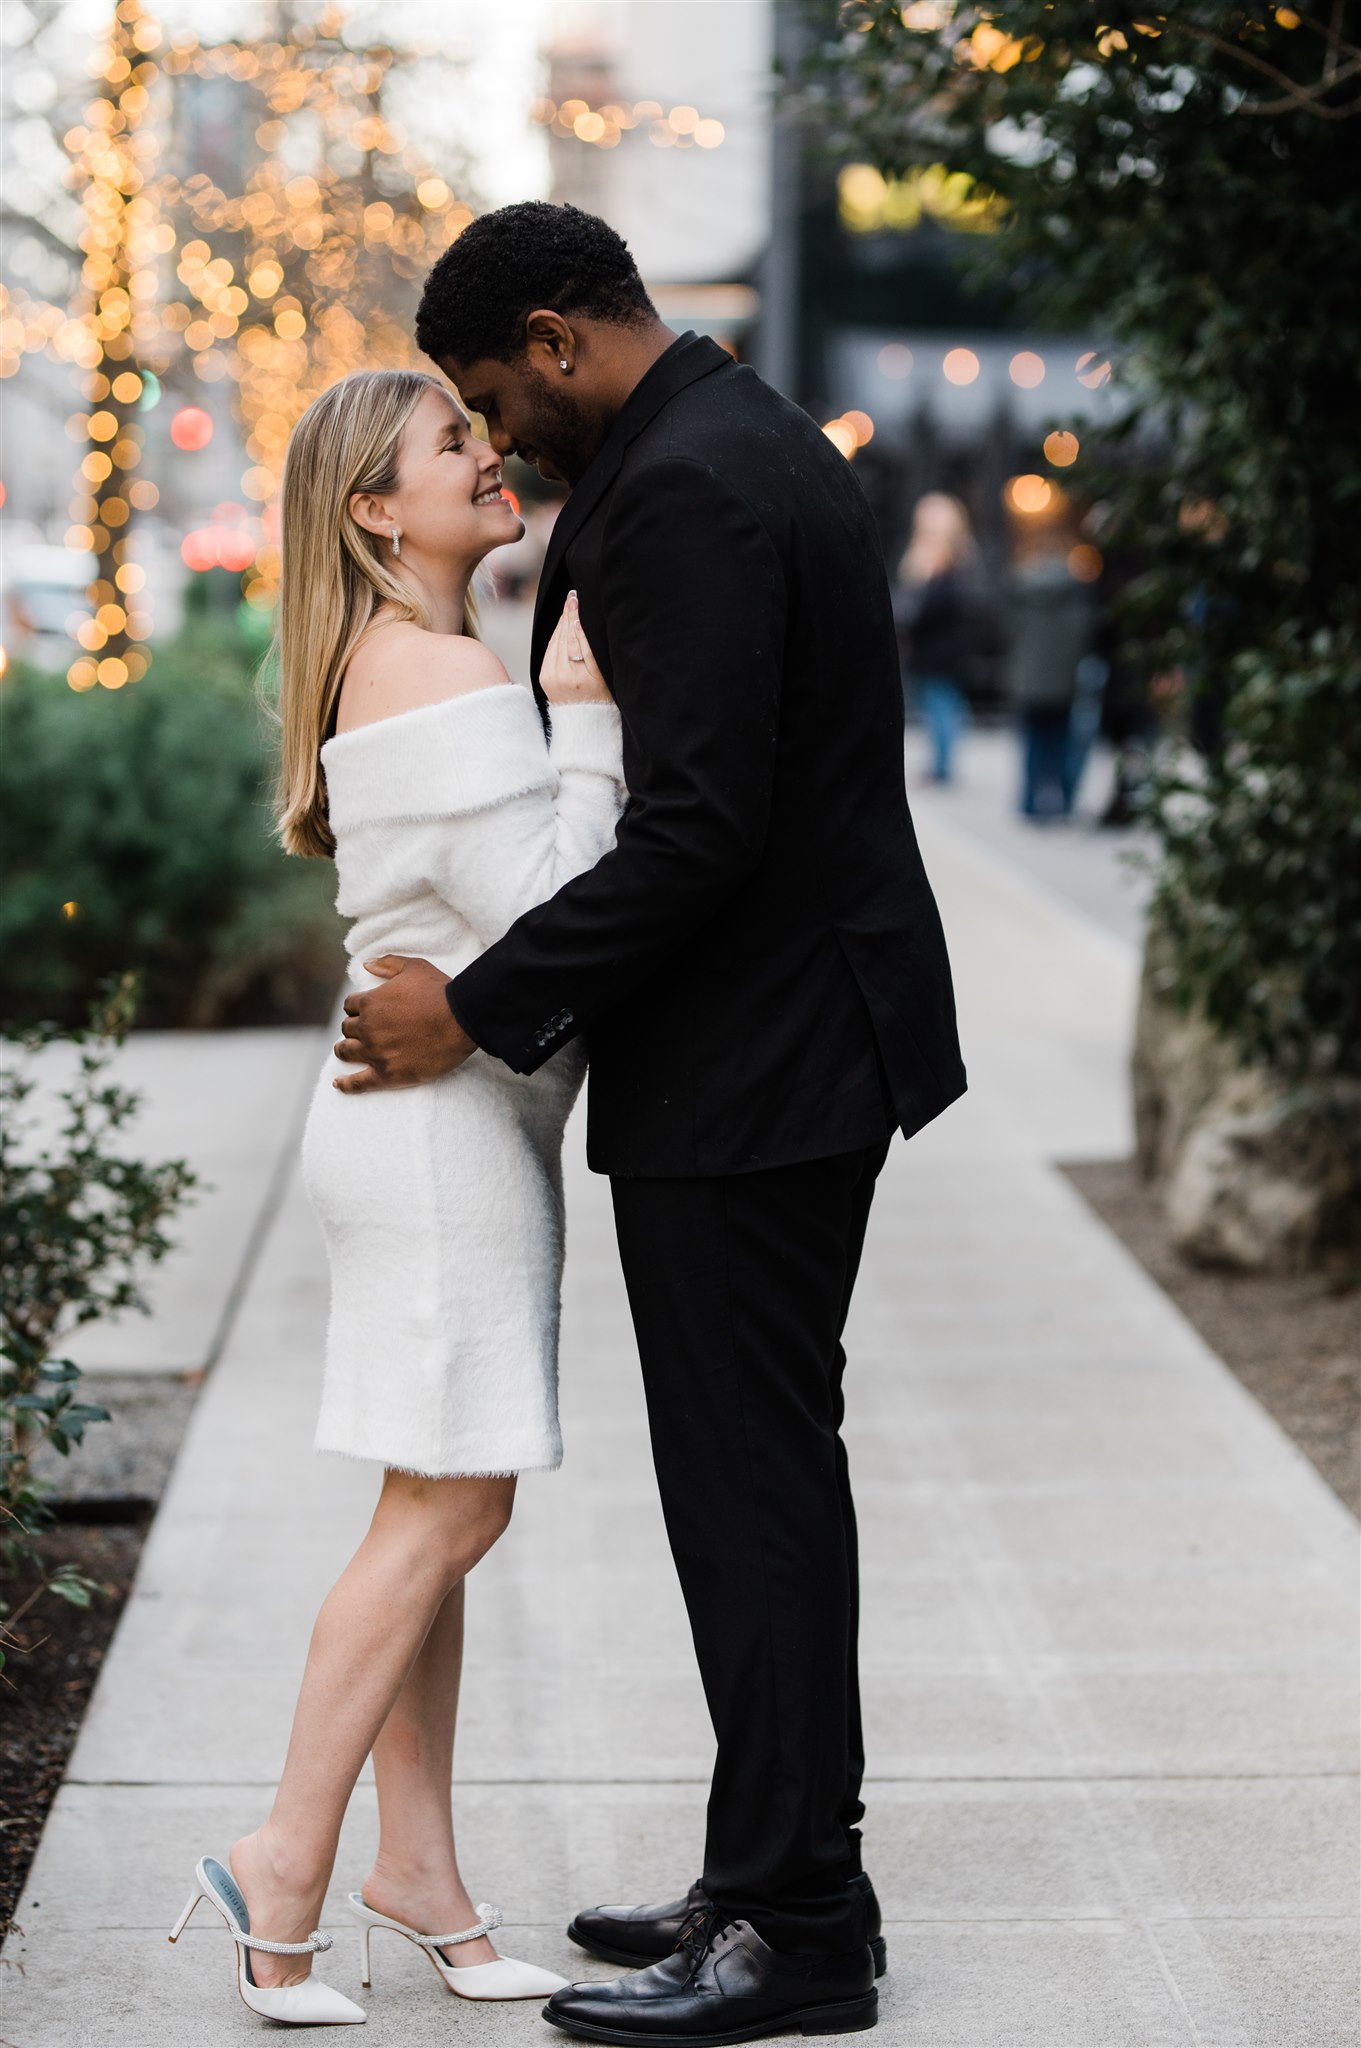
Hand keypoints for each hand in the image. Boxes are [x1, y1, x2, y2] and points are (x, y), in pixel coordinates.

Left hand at [333, 956, 475, 1093]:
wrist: (462, 1021)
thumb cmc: (440, 992)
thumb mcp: (414, 968)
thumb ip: (387, 964)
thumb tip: (366, 964)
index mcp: (370, 1002)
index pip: (350, 1005)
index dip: (357, 1007)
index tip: (364, 1011)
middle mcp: (367, 1028)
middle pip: (347, 1029)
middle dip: (354, 1028)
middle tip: (365, 1030)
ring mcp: (375, 1053)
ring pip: (346, 1052)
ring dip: (345, 1049)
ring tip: (347, 1051)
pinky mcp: (387, 1075)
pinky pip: (358, 1083)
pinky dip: (346, 1084)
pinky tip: (339, 1083)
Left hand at [540, 590, 611, 705]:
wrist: (584, 722)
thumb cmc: (604, 697)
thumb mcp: (608, 676)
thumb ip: (596, 651)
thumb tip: (582, 622)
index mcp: (590, 678)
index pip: (582, 640)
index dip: (579, 619)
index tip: (580, 601)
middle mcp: (569, 677)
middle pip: (568, 637)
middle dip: (570, 615)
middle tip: (574, 596)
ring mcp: (553, 678)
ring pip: (558, 640)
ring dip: (563, 622)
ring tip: (570, 605)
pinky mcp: (544, 678)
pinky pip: (550, 648)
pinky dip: (556, 634)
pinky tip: (563, 623)